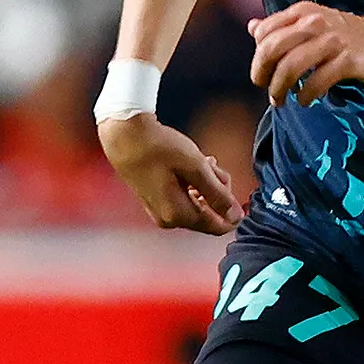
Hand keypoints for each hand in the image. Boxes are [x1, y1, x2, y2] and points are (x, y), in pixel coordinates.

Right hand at [101, 109, 239, 234]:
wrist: (125, 136)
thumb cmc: (159, 149)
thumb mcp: (196, 168)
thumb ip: (218, 194)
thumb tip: (236, 217)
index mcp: (178, 215)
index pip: (219, 227)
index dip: (234, 211)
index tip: (239, 190)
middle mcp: (169, 220)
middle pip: (210, 214)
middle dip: (219, 191)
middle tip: (213, 166)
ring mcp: (161, 212)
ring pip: (200, 204)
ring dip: (207, 184)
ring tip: (202, 162)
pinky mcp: (157, 202)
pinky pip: (187, 199)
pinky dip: (194, 184)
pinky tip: (192, 167)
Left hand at [248, 3, 363, 104]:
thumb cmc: (352, 37)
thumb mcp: (316, 24)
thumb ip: (284, 26)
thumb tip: (252, 27)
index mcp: (304, 12)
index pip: (265, 32)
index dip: (257, 56)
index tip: (262, 72)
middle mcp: (315, 22)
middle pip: (272, 48)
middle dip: (262, 72)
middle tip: (264, 87)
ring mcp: (332, 41)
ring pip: (290, 66)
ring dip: (279, 88)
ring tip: (280, 100)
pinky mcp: (348, 60)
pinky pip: (316, 81)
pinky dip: (305, 95)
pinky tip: (305, 100)